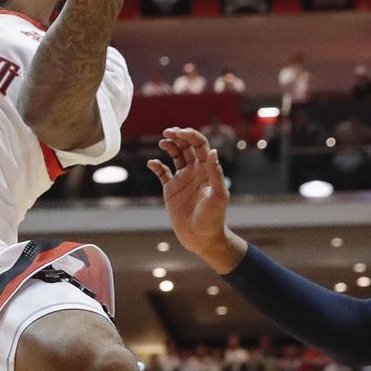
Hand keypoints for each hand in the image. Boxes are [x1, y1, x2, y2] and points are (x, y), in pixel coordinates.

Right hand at [147, 126, 246, 272]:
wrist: (202, 238)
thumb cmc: (214, 218)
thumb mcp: (218, 195)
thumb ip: (215, 173)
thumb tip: (213, 151)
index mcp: (207, 170)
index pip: (200, 145)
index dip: (190, 135)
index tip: (178, 132)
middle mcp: (195, 171)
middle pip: (187, 146)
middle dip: (178, 136)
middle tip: (167, 132)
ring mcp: (183, 179)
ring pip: (175, 155)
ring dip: (169, 146)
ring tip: (162, 142)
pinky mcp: (171, 189)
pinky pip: (162, 172)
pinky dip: (156, 165)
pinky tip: (151, 163)